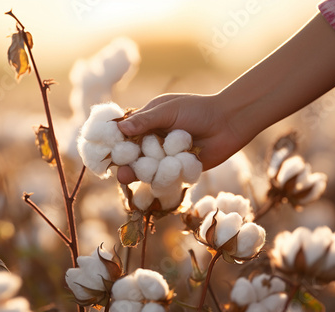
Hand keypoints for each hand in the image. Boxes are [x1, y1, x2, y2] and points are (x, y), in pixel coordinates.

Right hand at [116, 93, 247, 183]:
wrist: (228, 122)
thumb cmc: (198, 110)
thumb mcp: (169, 111)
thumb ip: (145, 120)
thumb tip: (119, 128)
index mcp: (146, 124)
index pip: (124, 136)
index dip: (115, 144)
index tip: (106, 152)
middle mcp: (152, 143)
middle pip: (133, 158)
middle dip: (127, 165)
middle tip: (121, 172)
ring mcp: (165, 159)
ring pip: (148, 171)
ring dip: (144, 173)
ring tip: (132, 177)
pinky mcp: (178, 171)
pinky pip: (167, 178)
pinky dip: (167, 176)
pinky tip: (172, 170)